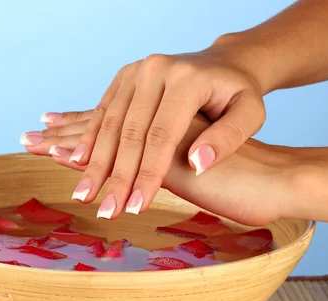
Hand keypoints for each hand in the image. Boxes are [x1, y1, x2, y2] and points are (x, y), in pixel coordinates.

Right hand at [23, 50, 265, 219]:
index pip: (161, 137)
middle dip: (115, 176)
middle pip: (129, 132)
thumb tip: (197, 163)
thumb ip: (228, 139)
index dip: (147, 175)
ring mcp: (136, 71)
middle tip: (106, 211)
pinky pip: (103, 111)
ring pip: (110, 123)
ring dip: (94, 162)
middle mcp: (155, 70)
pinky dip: (89, 138)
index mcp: (187, 80)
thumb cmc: (237, 95)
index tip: (137, 207)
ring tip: (84, 194)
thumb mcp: (251, 114)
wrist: (224, 63)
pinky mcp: (124, 77)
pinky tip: (76, 161)